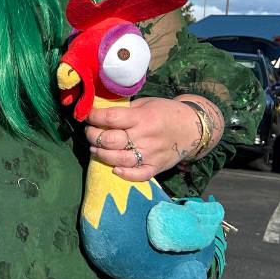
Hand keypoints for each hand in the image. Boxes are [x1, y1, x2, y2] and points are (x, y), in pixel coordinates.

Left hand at [84, 97, 199, 181]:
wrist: (193, 128)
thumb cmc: (166, 112)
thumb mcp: (146, 103)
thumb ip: (125, 110)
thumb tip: (100, 112)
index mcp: (142, 118)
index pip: (110, 118)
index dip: (93, 116)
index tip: (86, 114)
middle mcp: (144, 137)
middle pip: (110, 140)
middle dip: (93, 136)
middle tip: (89, 131)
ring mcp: (150, 155)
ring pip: (119, 159)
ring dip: (101, 154)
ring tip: (95, 148)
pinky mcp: (156, 167)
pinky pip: (138, 175)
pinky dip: (124, 174)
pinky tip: (114, 169)